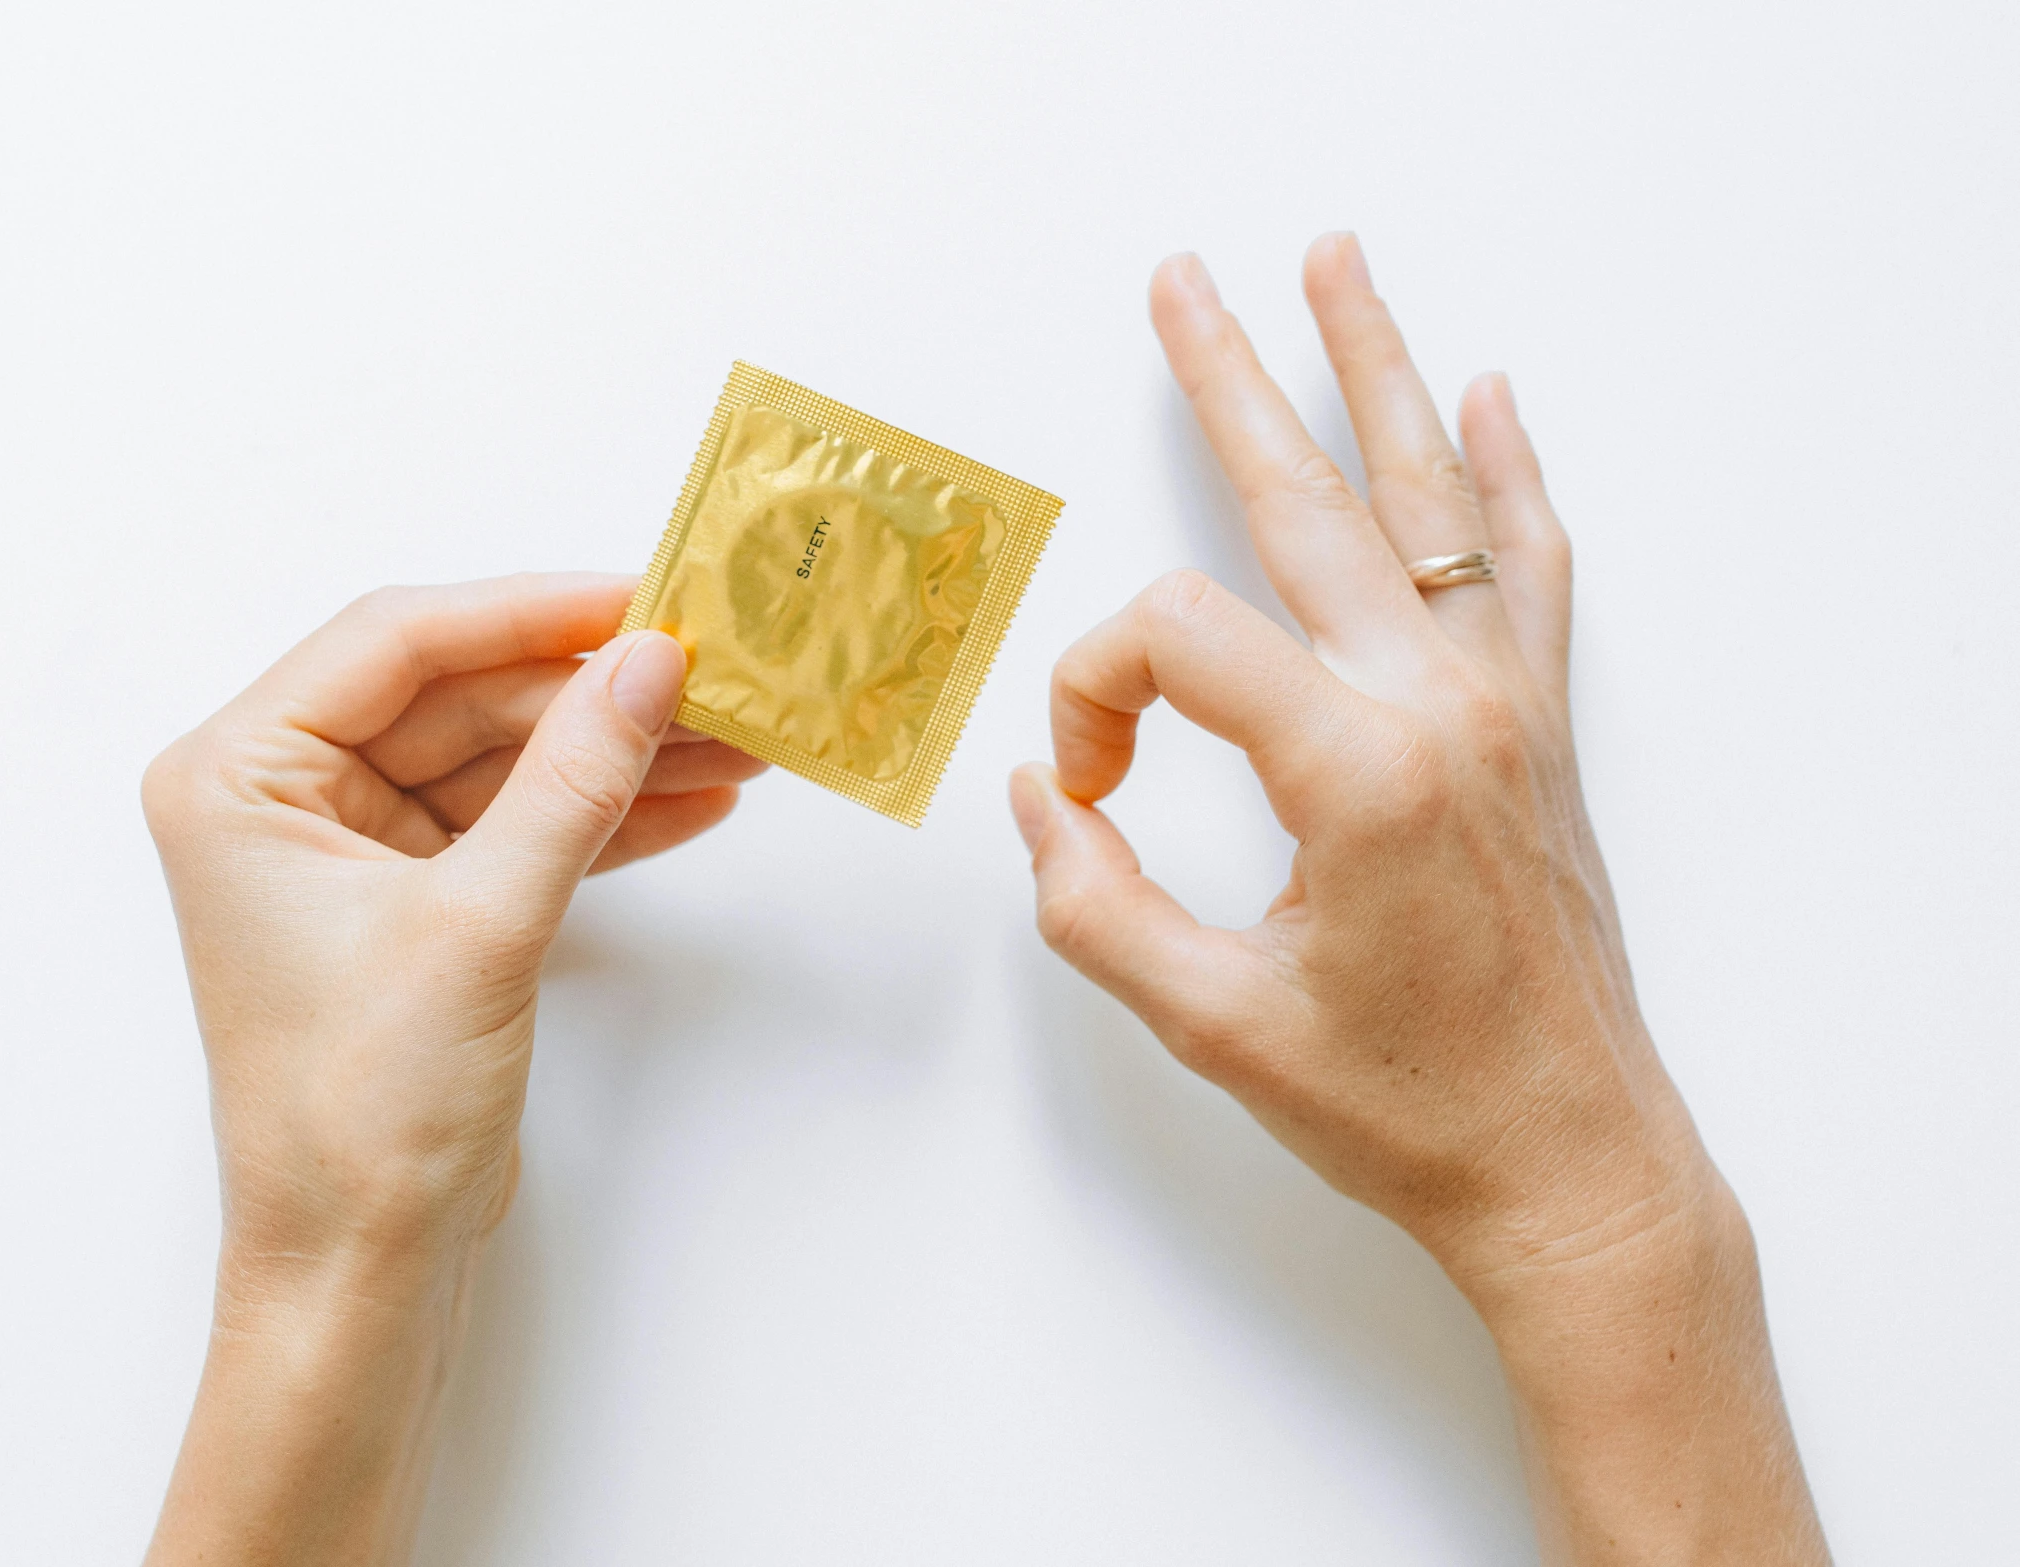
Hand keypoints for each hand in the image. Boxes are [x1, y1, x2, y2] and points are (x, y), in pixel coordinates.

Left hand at [140, 574, 761, 1566]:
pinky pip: (516, 826)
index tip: (643, 599)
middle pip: (460, 695)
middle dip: (591, 690)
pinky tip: (691, 801)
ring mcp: (351, 853)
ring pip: (500, 760)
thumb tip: (651, 663)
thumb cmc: (360, 1115)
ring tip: (736, 737)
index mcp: (239, 777)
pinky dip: (601, 816)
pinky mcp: (415, 905)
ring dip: (614, 752)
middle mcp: (283, 799)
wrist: (359, 1268)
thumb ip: (571, 781)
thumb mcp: (480, 923)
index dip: (528, 612)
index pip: (396, 642)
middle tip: (714, 670)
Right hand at [1011, 238, 1826, 1562]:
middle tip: (1182, 284)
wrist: (1571, 1165)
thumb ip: (1095, 904)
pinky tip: (1492, 402)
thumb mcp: (1214, 1023)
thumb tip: (1047, 799)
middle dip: (1232, 381)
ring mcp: (1504, 706)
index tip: (1088, 784)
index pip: (1178, 639)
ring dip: (1376, 371)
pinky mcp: (1539, 730)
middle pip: (1311, 499)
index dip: (1096, 690)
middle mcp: (1442, 707)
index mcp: (1359, 769)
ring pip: (1429, 499)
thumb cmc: (1407, 1110)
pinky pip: (1526, 568)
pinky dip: (1507, 476)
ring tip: (1334, 268)